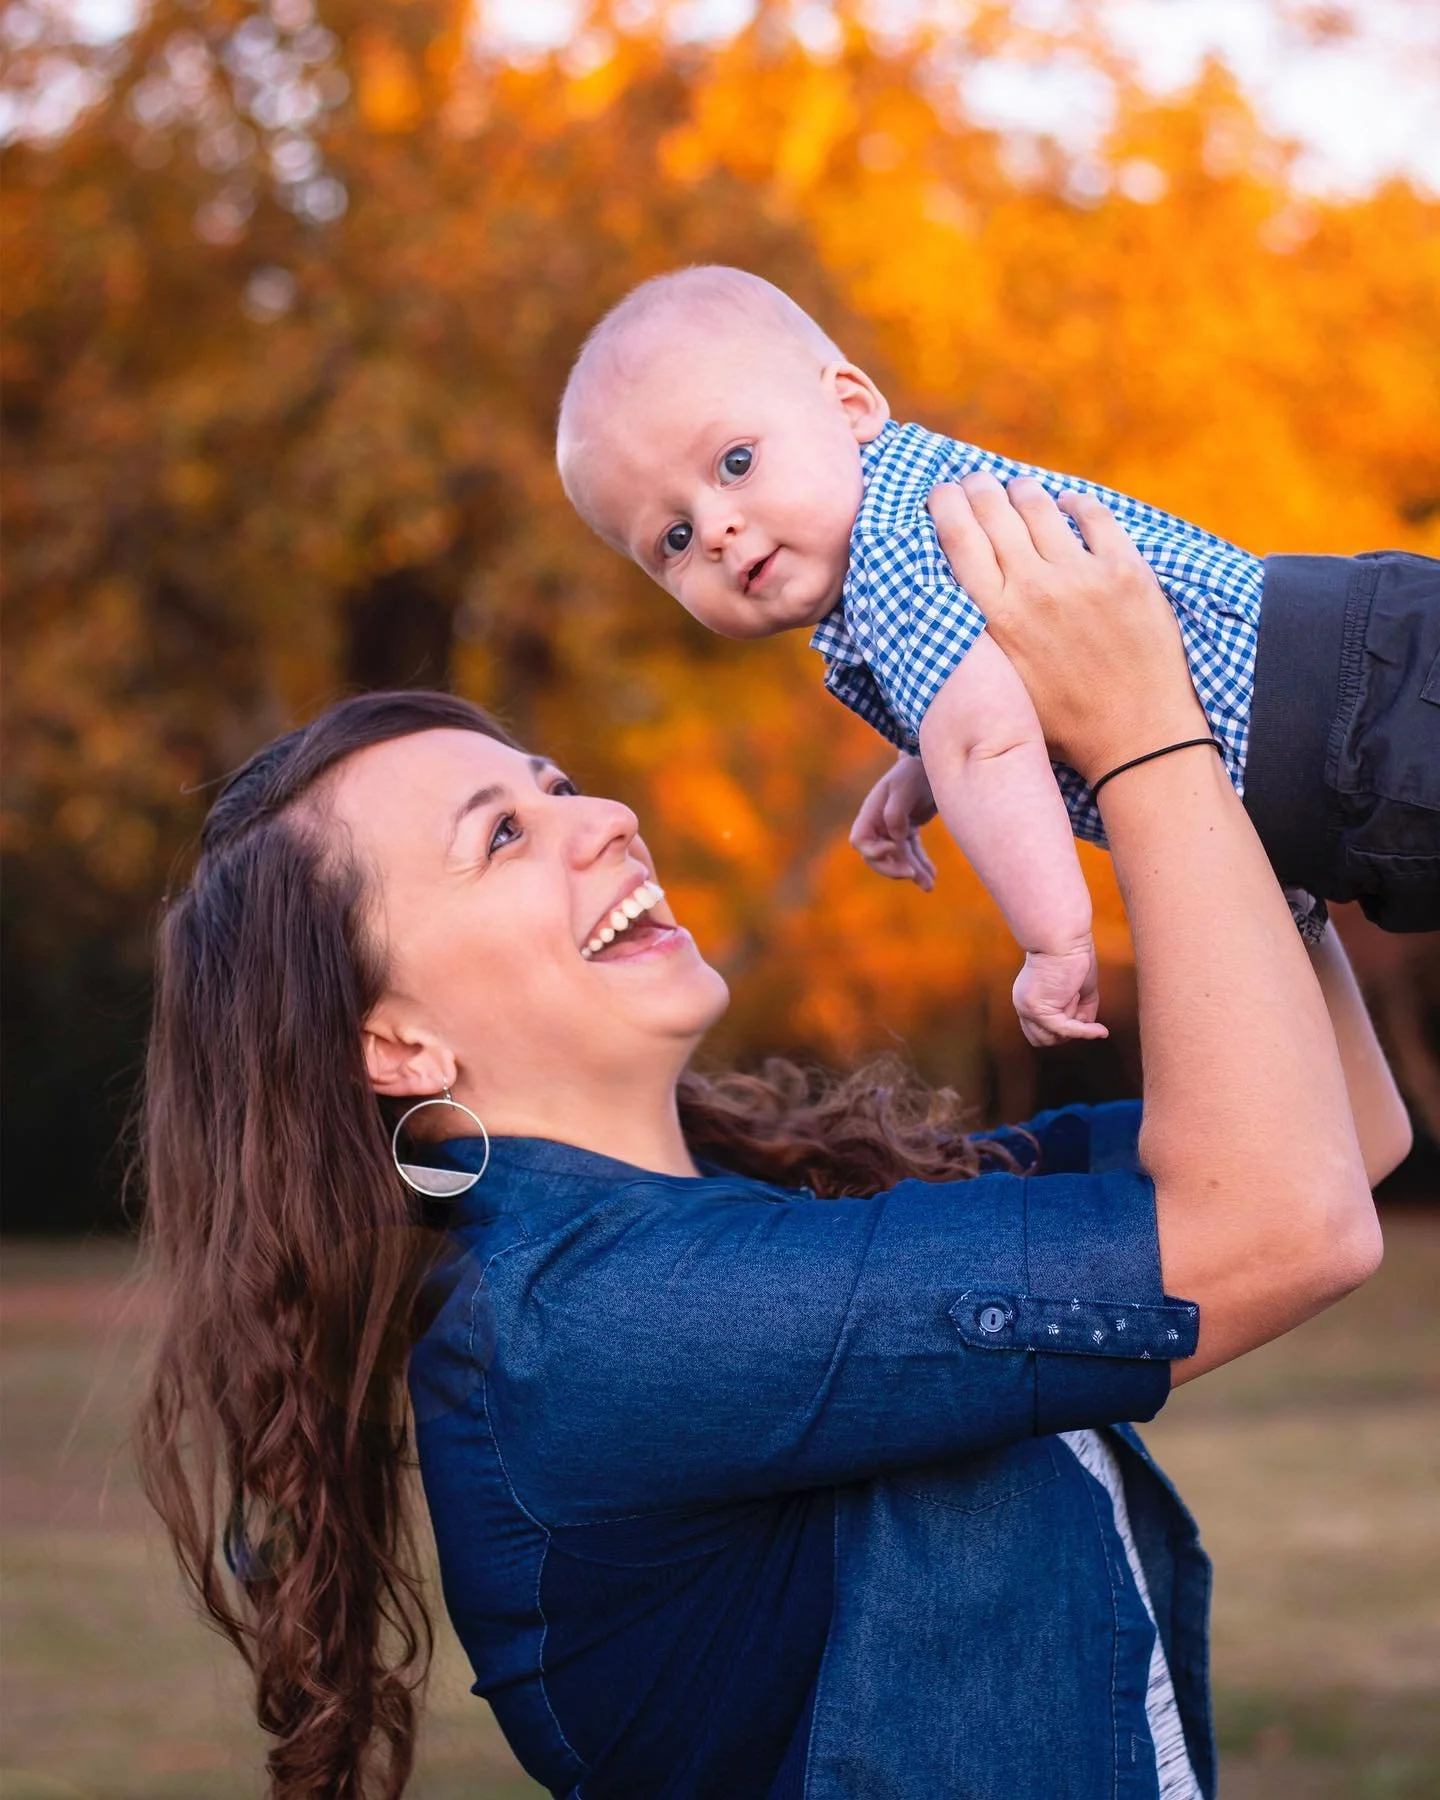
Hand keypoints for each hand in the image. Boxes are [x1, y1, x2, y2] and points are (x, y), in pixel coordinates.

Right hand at [849, 753, 937, 890]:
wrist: (933, 761)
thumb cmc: (915, 771)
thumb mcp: (905, 787)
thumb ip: (895, 812)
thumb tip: (895, 839)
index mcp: (871, 811)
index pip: (860, 841)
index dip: (874, 851)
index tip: (896, 848)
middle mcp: (878, 822)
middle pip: (877, 857)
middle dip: (895, 868)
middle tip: (913, 875)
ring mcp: (893, 827)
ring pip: (898, 858)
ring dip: (912, 872)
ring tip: (930, 885)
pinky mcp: (908, 830)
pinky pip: (912, 852)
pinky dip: (921, 865)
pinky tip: (932, 877)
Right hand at [926, 474, 1207, 781]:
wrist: (1137, 737)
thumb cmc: (1061, 726)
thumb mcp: (998, 685)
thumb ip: (971, 640)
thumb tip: (943, 599)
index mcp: (995, 618)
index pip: (957, 538)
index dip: (944, 504)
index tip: (940, 491)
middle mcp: (1034, 589)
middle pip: (994, 511)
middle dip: (978, 487)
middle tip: (974, 480)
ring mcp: (1083, 576)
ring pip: (1040, 506)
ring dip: (1023, 491)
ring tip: (1017, 489)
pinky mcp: (1127, 572)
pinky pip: (1095, 516)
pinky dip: (1076, 504)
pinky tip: (1068, 504)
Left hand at [1011, 941, 1107, 1047]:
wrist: (1063, 937)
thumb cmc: (1074, 956)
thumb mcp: (1081, 990)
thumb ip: (1082, 1012)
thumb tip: (1089, 1031)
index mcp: (1028, 1000)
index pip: (1039, 1032)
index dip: (1061, 1030)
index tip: (1078, 1013)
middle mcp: (1023, 1006)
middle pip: (1043, 1040)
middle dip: (1066, 1030)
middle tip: (1076, 1001)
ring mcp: (1028, 1009)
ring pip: (1054, 1036)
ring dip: (1073, 1021)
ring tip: (1074, 993)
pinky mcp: (1038, 1009)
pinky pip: (1064, 1030)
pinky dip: (1084, 1032)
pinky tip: (1100, 1030)